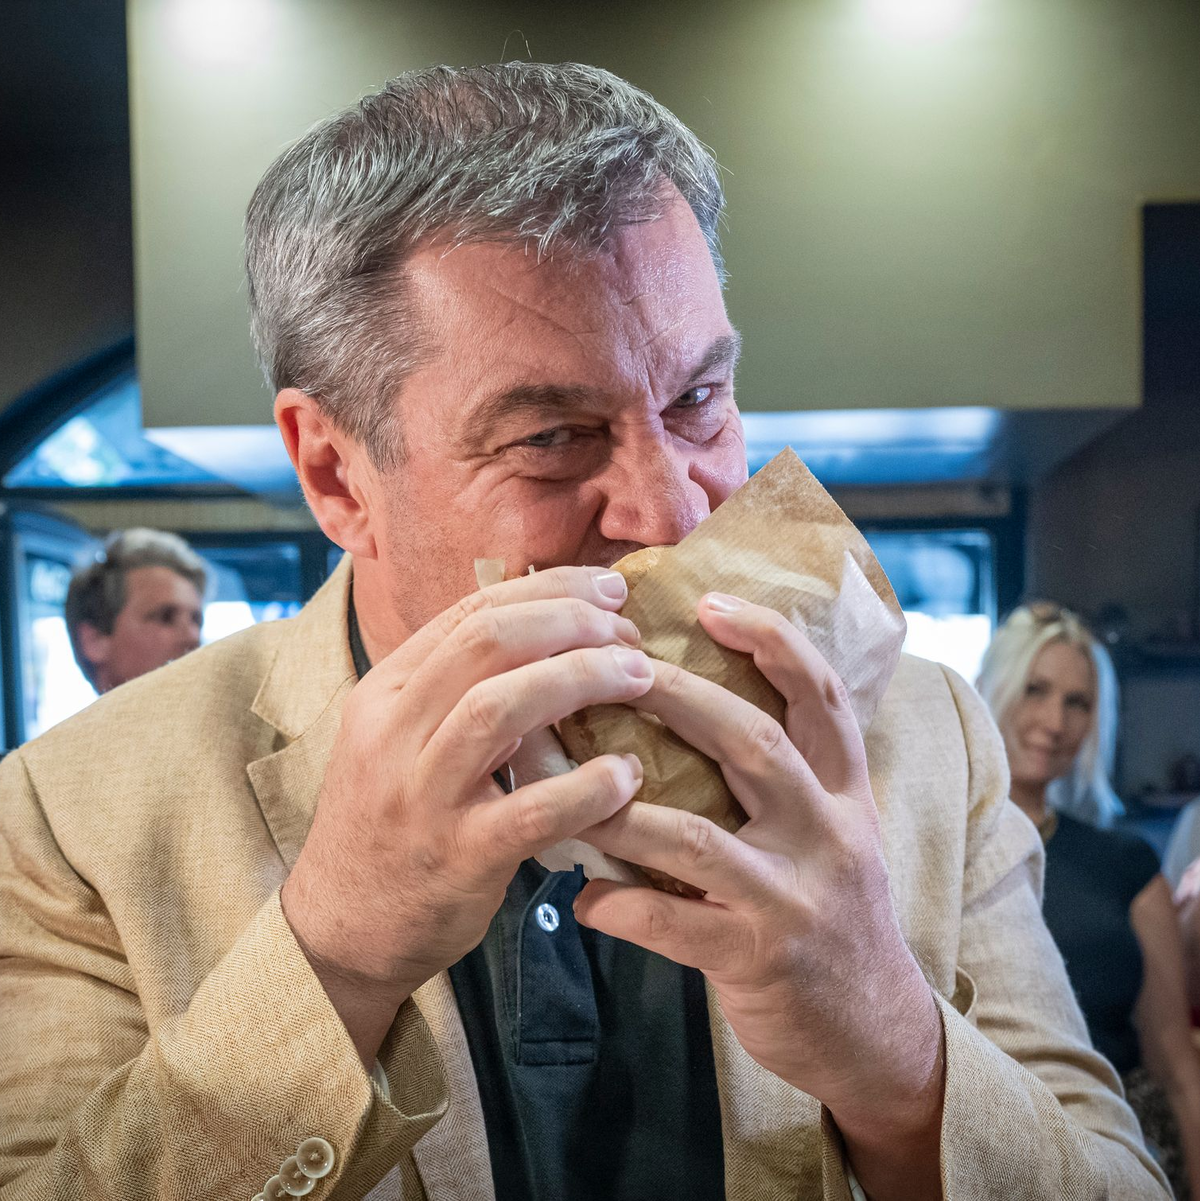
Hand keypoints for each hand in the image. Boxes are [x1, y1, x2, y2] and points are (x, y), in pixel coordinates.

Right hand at [280, 566, 651, 1063]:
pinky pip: (531, 811)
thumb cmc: (391, 822)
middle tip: (628, 634)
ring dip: (582, 679)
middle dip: (570, 622)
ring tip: (639, 678)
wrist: (342, 928)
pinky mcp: (458, 857)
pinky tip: (628, 775)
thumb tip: (549, 627)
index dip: (550, 590)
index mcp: (385, 691)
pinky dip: (589, 787)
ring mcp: (422, 795)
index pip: (472, 611)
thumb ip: (458, 686)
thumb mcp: (402, 738)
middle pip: (487, 642)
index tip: (607, 592)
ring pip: (500, 707)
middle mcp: (393, 732)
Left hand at [573, 593, 943, 1197]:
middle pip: (754, 741)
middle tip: (609, 667)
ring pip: (698, 836)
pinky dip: (617, 904)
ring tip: (558, 785)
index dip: (770, 641)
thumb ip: (782, 777)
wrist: (872, 1031)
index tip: (710, 602)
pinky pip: (671, 924)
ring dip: (616, 808)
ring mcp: (797, 897)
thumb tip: (684, 706)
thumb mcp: (830, 833)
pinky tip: (580, 896)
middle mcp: (831, 833)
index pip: (823, 696)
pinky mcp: (760, 958)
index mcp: (845, 792)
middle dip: (675, 696)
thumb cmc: (828, 911)